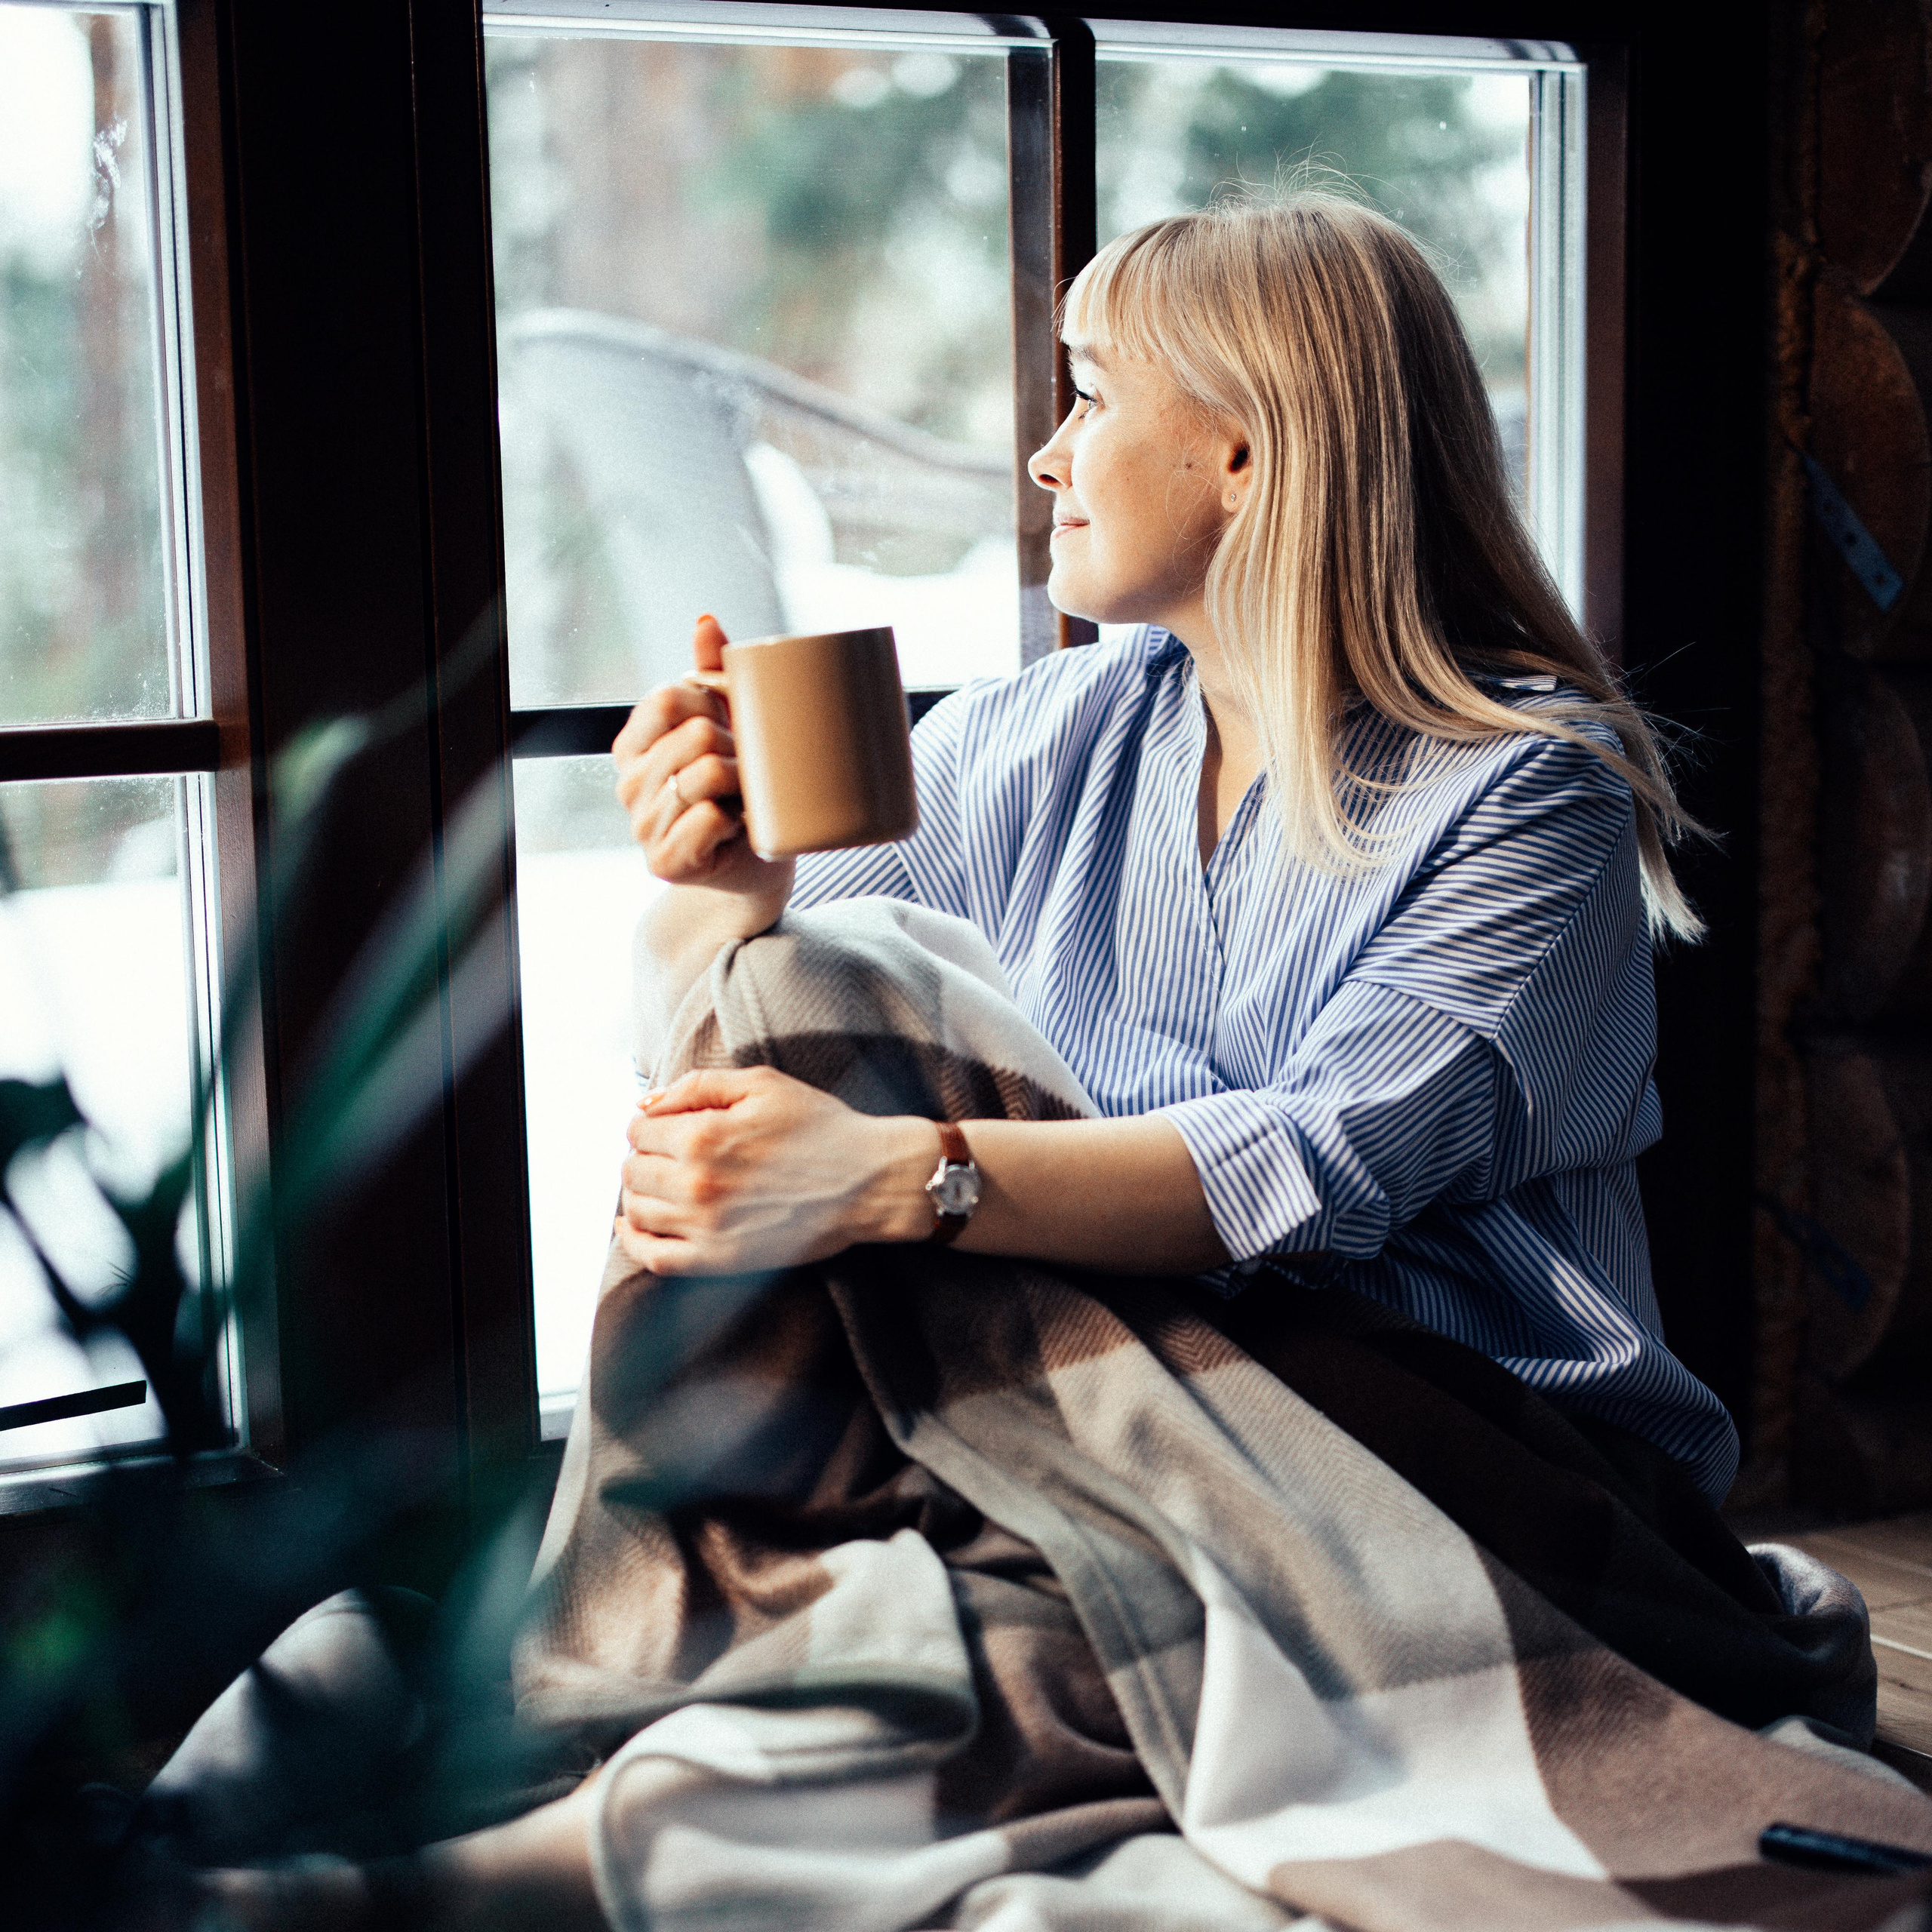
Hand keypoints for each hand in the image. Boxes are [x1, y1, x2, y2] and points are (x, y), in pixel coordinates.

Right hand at [613, 614, 794, 907]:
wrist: (754, 866)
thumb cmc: (740, 791)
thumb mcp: (727, 725)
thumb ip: (712, 671)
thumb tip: (704, 620)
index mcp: (635, 744)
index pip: (667, 698)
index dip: (713, 706)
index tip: (728, 730)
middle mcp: (629, 782)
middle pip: (696, 734)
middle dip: (738, 750)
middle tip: (747, 775)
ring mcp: (642, 824)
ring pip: (706, 773)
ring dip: (742, 785)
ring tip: (744, 801)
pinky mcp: (664, 860)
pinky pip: (707, 816)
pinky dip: (736, 821)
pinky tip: (736, 830)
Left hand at [615, 1068, 934, 1274]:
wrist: (870, 1181)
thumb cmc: (821, 1127)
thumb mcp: (763, 1084)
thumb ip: (697, 1086)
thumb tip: (645, 1103)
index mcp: (704, 1136)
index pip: (640, 1130)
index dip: (649, 1123)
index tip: (664, 1125)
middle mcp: (697, 1184)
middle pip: (634, 1170)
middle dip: (644, 1156)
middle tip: (666, 1152)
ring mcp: (707, 1227)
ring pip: (637, 1211)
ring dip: (637, 1193)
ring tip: (657, 1183)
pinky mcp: (721, 1260)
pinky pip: (655, 1258)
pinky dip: (633, 1242)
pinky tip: (631, 1227)